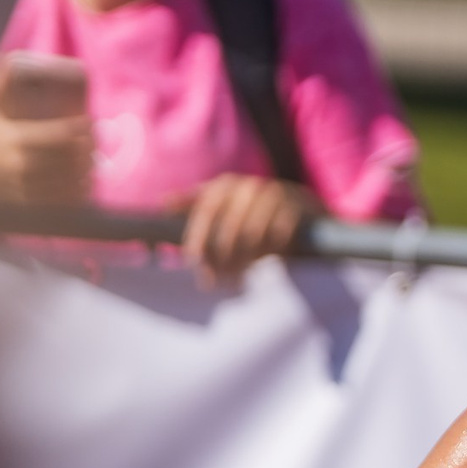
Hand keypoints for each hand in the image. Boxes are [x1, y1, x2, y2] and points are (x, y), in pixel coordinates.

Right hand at [0, 59, 93, 204]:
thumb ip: (0, 83)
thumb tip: (9, 58)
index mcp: (15, 137)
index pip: (58, 133)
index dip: (79, 127)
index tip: (89, 121)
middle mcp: (20, 162)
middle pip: (67, 157)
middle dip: (86, 150)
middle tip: (96, 143)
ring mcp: (22, 184)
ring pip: (64, 181)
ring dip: (83, 172)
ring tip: (93, 163)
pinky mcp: (22, 201)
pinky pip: (55, 201)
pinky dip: (72, 195)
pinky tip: (82, 187)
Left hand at [177, 173, 318, 282]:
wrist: (301, 207)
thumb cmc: (251, 211)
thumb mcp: (223, 205)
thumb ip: (195, 204)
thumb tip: (165, 202)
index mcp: (226, 185)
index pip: (206, 212)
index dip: (199, 239)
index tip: (195, 265)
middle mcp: (249, 186)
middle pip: (229, 228)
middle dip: (222, 258)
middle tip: (217, 282)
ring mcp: (276, 194)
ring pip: (253, 235)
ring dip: (244, 261)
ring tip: (237, 279)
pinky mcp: (297, 208)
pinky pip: (278, 236)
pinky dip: (269, 254)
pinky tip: (262, 266)